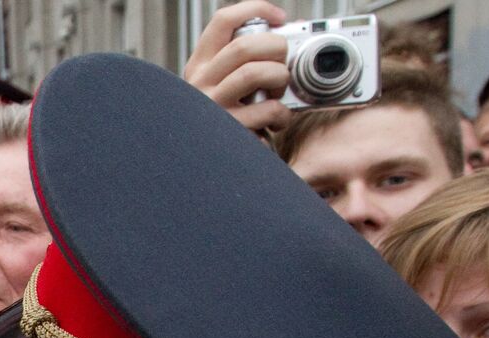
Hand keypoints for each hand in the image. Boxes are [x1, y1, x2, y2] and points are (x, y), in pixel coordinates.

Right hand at [183, 1, 290, 134]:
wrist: (205, 170)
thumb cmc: (224, 124)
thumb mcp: (224, 87)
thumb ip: (246, 61)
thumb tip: (288, 31)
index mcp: (199, 67)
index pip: (223, 21)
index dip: (255, 9)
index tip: (279, 18)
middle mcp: (200, 84)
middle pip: (244, 46)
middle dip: (276, 48)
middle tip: (284, 62)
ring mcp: (212, 107)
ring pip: (255, 72)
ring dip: (279, 79)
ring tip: (279, 93)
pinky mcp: (229, 130)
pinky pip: (267, 109)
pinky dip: (282, 114)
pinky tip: (276, 122)